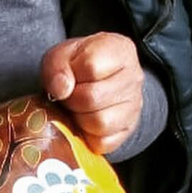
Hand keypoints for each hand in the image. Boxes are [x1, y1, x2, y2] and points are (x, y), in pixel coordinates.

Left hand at [41, 32, 143, 154]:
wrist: (91, 78)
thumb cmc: (75, 63)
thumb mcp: (60, 55)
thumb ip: (56, 67)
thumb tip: (61, 90)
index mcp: (119, 49)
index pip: (91, 67)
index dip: (71, 74)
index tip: (68, 74)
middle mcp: (134, 77)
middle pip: (93, 98)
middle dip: (71, 98)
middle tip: (68, 94)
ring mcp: (135, 105)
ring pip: (100, 123)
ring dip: (79, 117)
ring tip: (76, 106)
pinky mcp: (129, 129)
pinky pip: (104, 143)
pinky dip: (87, 135)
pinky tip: (84, 119)